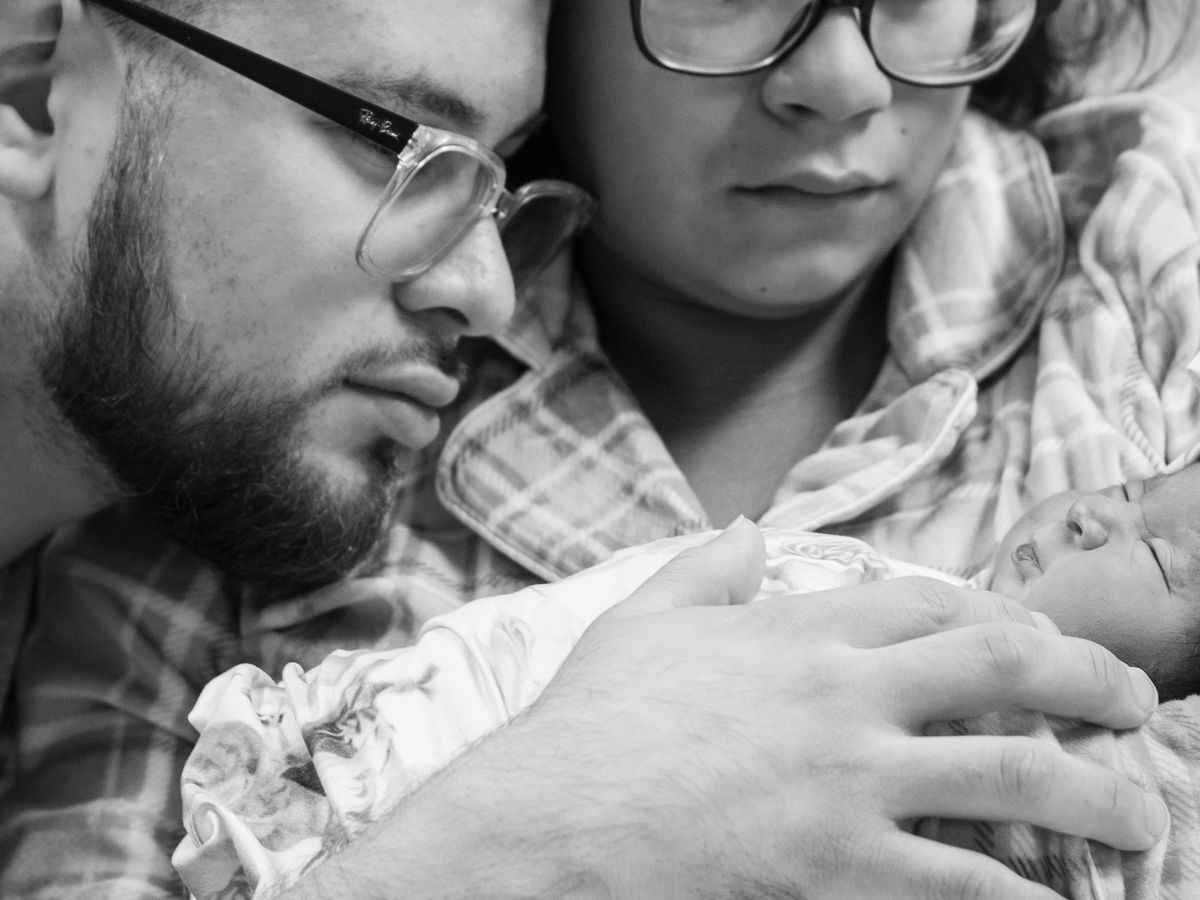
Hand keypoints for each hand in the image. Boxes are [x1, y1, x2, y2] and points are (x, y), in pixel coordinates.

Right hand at [526, 519, 1161, 898]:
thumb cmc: (593, 721)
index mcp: (800, 631)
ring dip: (1094, 794)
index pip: (928, 600)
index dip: (996, 614)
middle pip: (1000, 669)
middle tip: (1136, 702)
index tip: (1035, 637)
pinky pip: (966, 882)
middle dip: (1086, 680)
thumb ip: (705, 568)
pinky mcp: (846, 868)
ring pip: (1012, 776)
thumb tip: (752, 531)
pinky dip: (1027, 894)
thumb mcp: (640, 620)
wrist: (556, 819)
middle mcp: (846, 696)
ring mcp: (853, 783)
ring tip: (1141, 812)